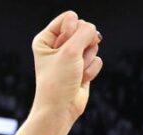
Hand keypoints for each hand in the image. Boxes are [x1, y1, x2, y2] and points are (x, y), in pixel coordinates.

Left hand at [30, 11, 102, 125]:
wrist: (60, 109)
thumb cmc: (57, 81)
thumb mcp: (70, 51)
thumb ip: (85, 32)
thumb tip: (95, 32)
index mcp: (46, 39)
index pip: (69, 18)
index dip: (73, 29)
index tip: (64, 46)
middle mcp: (57, 46)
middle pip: (84, 30)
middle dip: (82, 47)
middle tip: (71, 63)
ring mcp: (71, 57)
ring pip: (92, 45)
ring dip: (86, 61)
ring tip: (75, 73)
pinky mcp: (82, 67)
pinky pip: (97, 59)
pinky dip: (91, 71)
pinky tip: (80, 80)